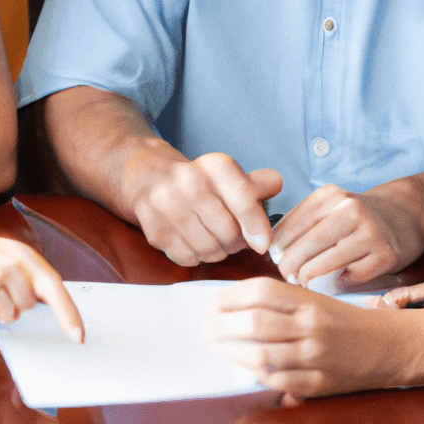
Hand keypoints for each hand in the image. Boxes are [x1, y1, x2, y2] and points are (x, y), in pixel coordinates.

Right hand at [0, 231, 83, 339]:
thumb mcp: (2, 257)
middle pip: (28, 307)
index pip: (55, 286)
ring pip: (7, 316)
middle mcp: (12, 263)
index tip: (78, 336)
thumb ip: (24, 279)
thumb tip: (42, 311)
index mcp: (24, 254)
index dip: (68, 313)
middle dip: (12, 308)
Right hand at [127, 152, 281, 265]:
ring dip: (218, 251)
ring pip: (209, 248)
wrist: (147, 177)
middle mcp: (189, 182)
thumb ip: (256, 184)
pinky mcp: (155, 230)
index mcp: (215, 166)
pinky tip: (196, 242)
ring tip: (215, 240)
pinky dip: (197, 256)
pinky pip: (189, 257)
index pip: (243, 198)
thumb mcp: (228, 176)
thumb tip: (276, 183)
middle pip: (229, 232)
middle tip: (234, 238)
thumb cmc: (198, 181)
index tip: (262, 244)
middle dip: (236, 242)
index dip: (256, 225)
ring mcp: (168, 206)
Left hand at [205, 277, 404, 398]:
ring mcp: (315, 357)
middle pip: (255, 323)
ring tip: (217, 346)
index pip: (261, 291)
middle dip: (221, 326)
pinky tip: (243, 366)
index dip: (230, 295)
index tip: (213, 301)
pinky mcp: (318, 384)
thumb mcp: (314, 299)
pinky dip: (255, 374)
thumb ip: (279, 301)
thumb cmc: (342, 319)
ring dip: (232, 352)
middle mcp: (311, 326)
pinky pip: (276, 381)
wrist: (387, 346)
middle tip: (205, 327)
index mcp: (309, 300)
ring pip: (261, 355)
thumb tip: (230, 305)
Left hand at [270, 182, 423, 286]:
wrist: (404, 216)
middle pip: (309, 244)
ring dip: (310, 277)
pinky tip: (334, 282)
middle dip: (291, 264)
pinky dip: (339, 283)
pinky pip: (353, 277)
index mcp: (331, 195)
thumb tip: (273, 252)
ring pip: (328, 262)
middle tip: (285, 275)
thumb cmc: (356, 218)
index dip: (279, 245)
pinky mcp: (387, 254)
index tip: (274, 259)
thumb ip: (303, 224)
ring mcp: (371, 232)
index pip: (294, 223)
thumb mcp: (330, 208)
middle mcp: (351, 209)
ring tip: (302, 281)